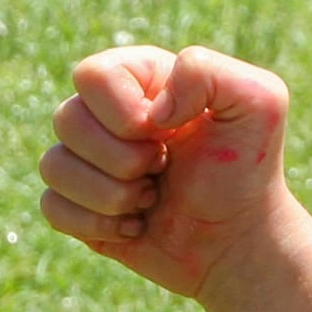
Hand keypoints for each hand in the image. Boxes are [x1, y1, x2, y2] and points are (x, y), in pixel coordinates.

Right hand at [39, 44, 292, 300]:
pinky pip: (52, 208)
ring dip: (113, 195)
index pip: (92, 76)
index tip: (170, 132)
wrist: (242, 240)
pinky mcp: (79, 205)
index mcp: (141, 78)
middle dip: (123, 159)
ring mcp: (89, 160)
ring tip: (153, 199)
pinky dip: (97, 225)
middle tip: (164, 169)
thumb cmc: (251, 169)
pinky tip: (136, 227)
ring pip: (54, 166)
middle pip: (67, 120)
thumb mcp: (260, 103)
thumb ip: (206, 71)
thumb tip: (152, 110)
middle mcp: (106, 114)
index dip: (124, 113)